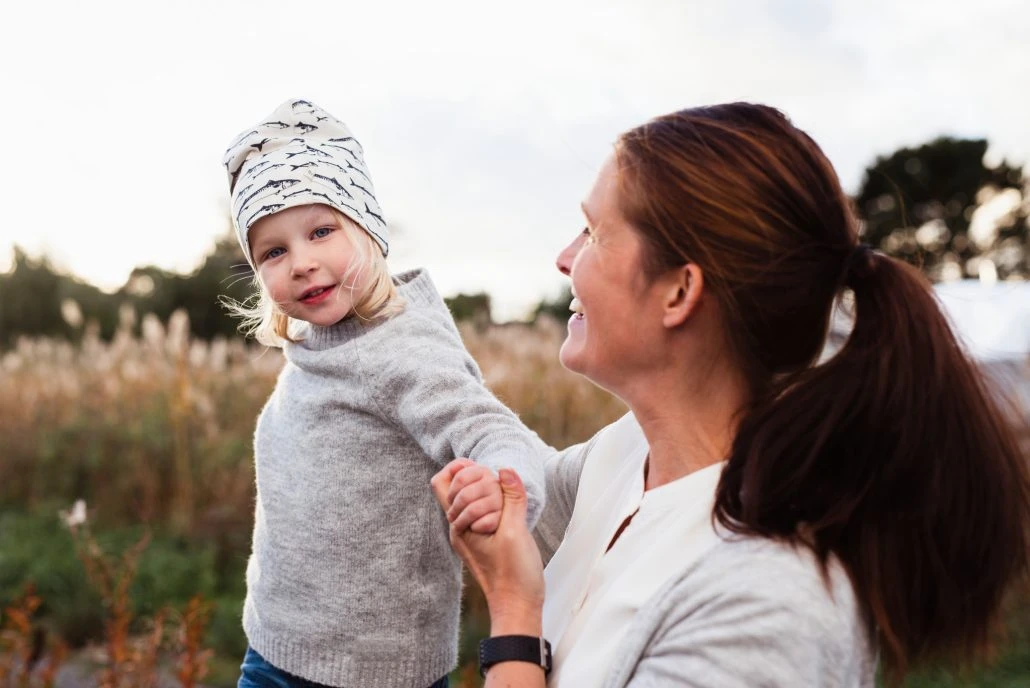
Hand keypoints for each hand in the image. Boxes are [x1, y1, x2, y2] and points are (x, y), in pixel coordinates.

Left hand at [432, 460, 544, 632]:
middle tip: (499, 493)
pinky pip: (484, 510)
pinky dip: (497, 505)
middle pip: (457, 486)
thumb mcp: (515, 532)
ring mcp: (471, 534)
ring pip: (472, 497)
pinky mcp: (485, 538)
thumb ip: (511, 498)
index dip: (460, 469)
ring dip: (489, 493)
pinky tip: (511, 515)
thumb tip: (505, 469)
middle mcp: (460, 528)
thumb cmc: (515, 574)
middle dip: (478, 481)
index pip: (443, 483)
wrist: (518, 607)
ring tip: (507, 509)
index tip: (484, 471)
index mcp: (459, 526)